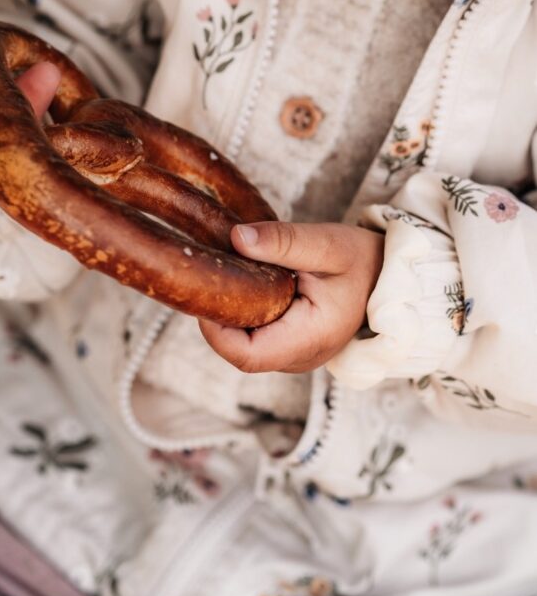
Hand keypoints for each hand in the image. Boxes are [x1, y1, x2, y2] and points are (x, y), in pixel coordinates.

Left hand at [199, 221, 384, 372]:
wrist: (388, 276)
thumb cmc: (363, 260)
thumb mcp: (327, 243)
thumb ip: (283, 241)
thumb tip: (236, 237)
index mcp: (312, 339)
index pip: (246, 355)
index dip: (215, 328)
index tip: (207, 288)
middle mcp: (302, 358)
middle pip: (238, 351)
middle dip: (219, 316)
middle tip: (213, 272)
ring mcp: (295, 357)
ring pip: (244, 346)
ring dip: (231, 314)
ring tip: (230, 274)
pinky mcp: (291, 347)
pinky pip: (255, 338)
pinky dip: (245, 314)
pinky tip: (245, 283)